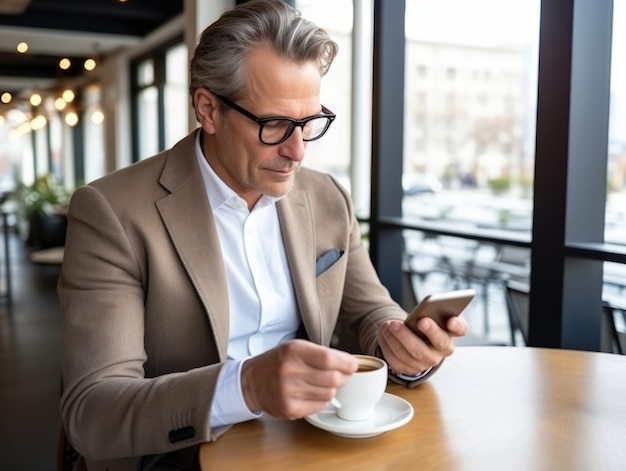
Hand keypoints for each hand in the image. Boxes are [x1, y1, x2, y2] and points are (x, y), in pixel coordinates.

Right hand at [240, 339, 357, 419]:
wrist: (252, 382)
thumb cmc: (279, 362)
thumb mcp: (295, 347)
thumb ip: (320, 354)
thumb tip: (349, 364)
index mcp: (293, 351)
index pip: (329, 359)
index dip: (347, 364)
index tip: (353, 365)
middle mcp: (290, 371)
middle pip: (333, 378)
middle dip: (343, 377)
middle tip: (341, 375)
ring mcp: (289, 392)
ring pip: (329, 394)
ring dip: (332, 389)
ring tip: (322, 383)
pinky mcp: (289, 409)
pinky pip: (320, 406)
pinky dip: (321, 400)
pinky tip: (312, 393)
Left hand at [376, 315, 467, 375]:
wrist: (413, 338)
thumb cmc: (422, 323)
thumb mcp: (428, 314)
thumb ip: (429, 310)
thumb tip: (424, 310)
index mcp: (451, 332)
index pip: (460, 328)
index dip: (457, 325)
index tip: (451, 320)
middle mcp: (443, 349)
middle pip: (436, 343)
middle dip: (428, 330)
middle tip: (413, 321)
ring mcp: (427, 362)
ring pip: (414, 354)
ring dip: (399, 338)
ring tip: (390, 325)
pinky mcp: (410, 368)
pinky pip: (398, 360)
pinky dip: (389, 345)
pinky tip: (384, 333)